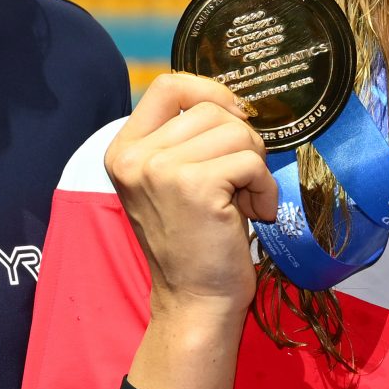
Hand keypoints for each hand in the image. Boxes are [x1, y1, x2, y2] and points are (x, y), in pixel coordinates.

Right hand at [105, 73, 277, 388]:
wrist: (196, 302)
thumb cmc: (196, 244)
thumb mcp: (176, 182)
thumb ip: (188, 141)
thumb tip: (234, 103)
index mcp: (124, 151)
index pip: (168, 86)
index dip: (210, 92)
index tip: (235, 118)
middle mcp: (134, 157)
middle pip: (210, 109)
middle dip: (240, 142)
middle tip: (240, 185)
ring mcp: (161, 170)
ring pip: (236, 132)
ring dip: (255, 167)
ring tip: (244, 202)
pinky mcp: (196, 186)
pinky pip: (251, 161)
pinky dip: (265, 188)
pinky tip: (255, 214)